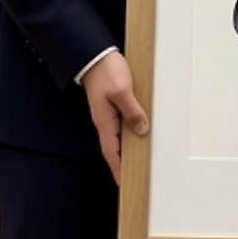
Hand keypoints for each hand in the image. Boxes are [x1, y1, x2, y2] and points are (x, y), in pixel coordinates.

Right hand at [81, 50, 147, 184]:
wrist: (95, 55)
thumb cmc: (106, 71)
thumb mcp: (122, 91)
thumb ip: (132, 111)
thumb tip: (142, 129)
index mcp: (105, 121)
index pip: (111, 152)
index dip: (118, 168)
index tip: (123, 183)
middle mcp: (104, 120)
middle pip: (115, 147)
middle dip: (123, 162)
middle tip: (135, 175)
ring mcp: (107, 112)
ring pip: (119, 135)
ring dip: (128, 146)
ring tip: (141, 157)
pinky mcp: (112, 104)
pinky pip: (122, 122)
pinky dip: (130, 130)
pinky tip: (139, 130)